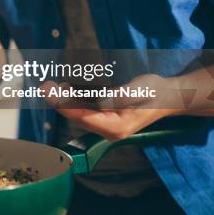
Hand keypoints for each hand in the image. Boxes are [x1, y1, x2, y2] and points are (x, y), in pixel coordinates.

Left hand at [40, 75, 181, 140]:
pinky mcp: (105, 115)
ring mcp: (106, 124)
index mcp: (115, 128)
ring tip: (50, 85)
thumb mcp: (138, 92)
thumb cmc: (155, 93)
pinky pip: (84, 107)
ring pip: (78, 111)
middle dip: (59, 101)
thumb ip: (117, 98)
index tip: (49, 93)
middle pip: (77, 115)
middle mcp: (108, 129)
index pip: (83, 117)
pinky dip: (73, 97)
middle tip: (45, 85)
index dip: (63, 105)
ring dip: (64, 98)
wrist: (169, 95)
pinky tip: (63, 87)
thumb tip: (99, 102)